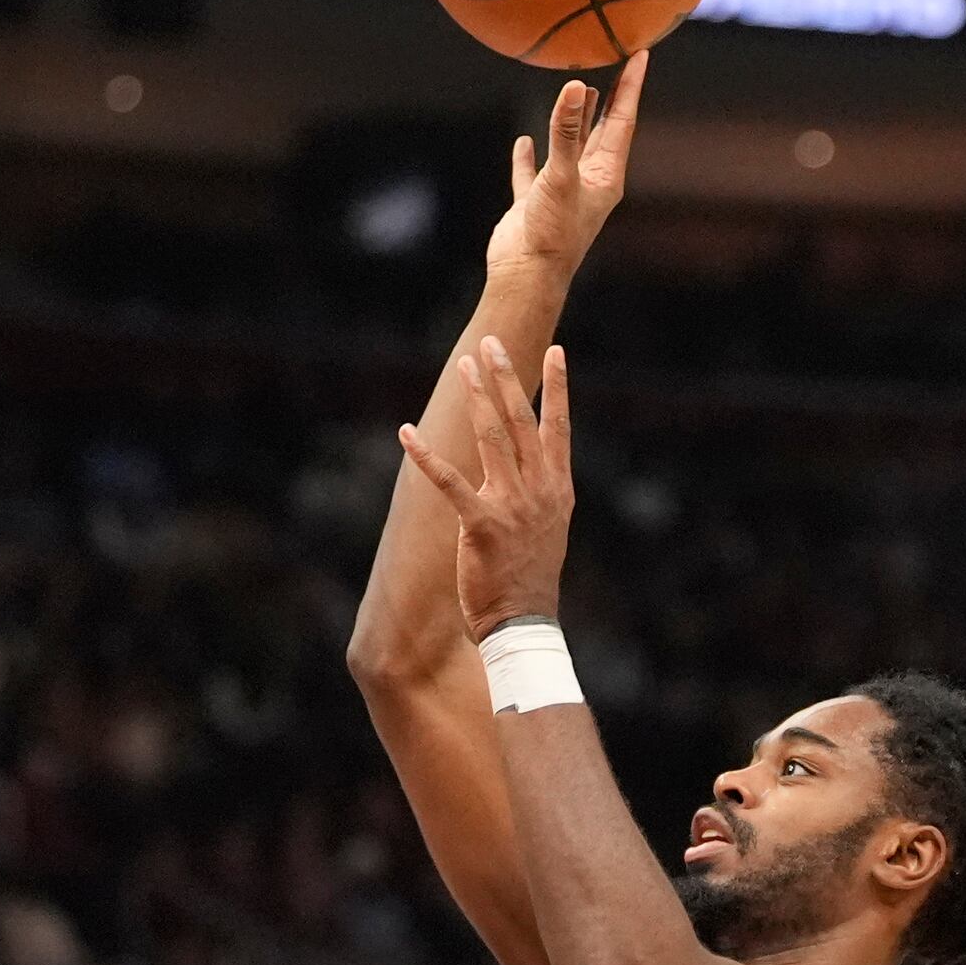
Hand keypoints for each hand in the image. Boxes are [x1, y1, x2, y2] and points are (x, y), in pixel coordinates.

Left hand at [398, 337, 573, 643]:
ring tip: (464, 365)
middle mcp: (539, 490)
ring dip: (476, 398)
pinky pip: (449, 482)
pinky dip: (426, 455)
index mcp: (558, 489)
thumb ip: (542, 493)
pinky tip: (407, 432)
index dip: (558, 387)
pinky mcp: (481, 524)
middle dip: (505, 378)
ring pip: (492, 438)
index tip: (555, 349)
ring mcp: (512, 505)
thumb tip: (536, 467)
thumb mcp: (550, 528)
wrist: (525, 621)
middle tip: (489, 343)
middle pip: (521, 421)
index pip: (559, 427)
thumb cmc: (531, 579)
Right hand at [486, 50, 647, 286]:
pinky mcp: (535, 203)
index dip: (630, 87)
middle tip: (617, 64)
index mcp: (605, 176)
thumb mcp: (561, 176)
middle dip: (610, 99)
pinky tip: (524, 141)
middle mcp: (588, 182)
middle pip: (602, 131)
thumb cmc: (552, 233)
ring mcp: (562, 192)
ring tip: (579, 90)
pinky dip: (529, 156)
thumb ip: (565, 132)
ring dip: (574, 121)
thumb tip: (575, 87)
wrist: (525, 276)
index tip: (640, 56)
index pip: (622, 122)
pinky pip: (533, 173)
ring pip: (571, 147)